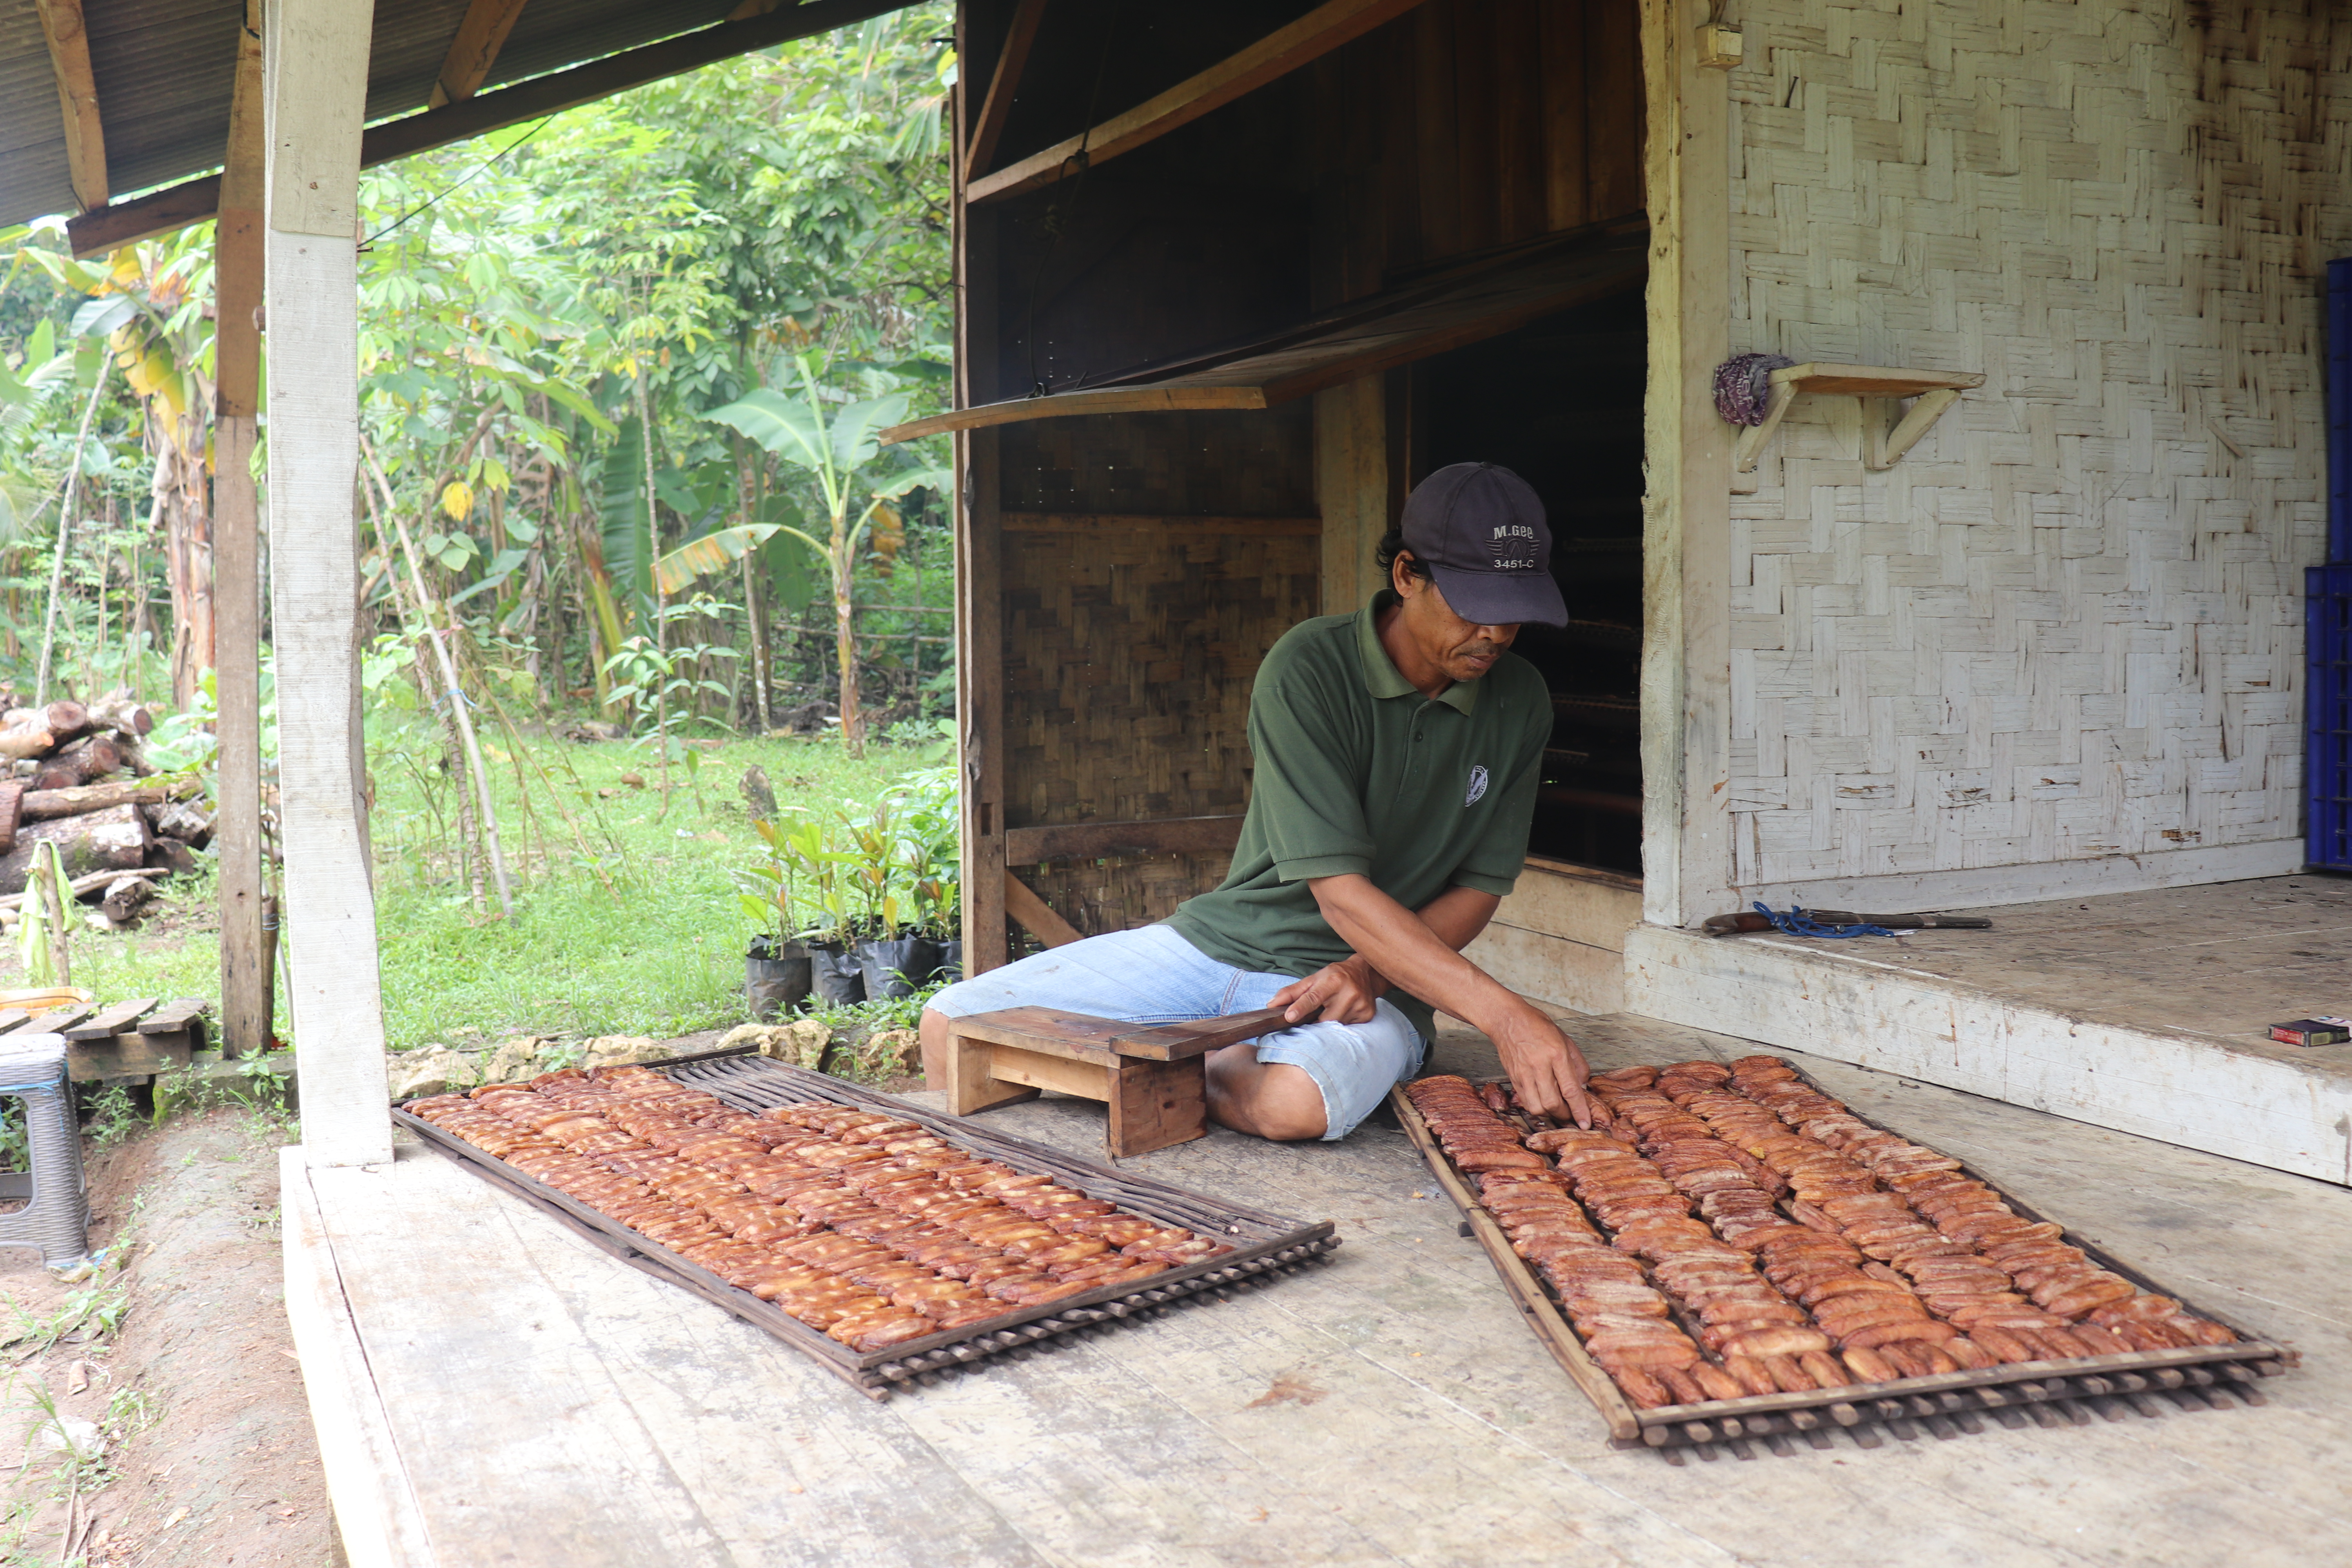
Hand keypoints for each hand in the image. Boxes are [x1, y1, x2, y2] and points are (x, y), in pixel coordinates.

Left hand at [1269, 956, 1384, 1026]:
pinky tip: (1344, 1013)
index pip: (1313, 997)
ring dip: (1328, 1023)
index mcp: (1333, 980)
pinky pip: (1347, 1028)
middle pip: (1324, 1018)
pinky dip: (1341, 1024)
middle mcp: (1349, 992)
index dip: (1300, 1008)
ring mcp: (1360, 1005)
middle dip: (1316, 1020)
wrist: (1365, 973)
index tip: (1289, 1017)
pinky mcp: (1367, 1015)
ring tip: (1332, 1011)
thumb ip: (1291, 992)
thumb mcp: (1312, 979)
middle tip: (1315, 1016)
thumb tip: (1271, 1005)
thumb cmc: (1334, 976)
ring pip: (1335, 1026)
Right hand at [1490, 1005, 1591, 1126]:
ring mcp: (1523, 1073)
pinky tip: (1543, 1101)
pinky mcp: (1513, 1078)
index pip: (1570, 1089)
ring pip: (1537, 1107)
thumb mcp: (1565, 1040)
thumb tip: (1583, 1086)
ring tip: (1557, 1109)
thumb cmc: (1537, 1026)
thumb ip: (1578, 1064)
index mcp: (1556, 1054)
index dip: (1579, 1109)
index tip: (1585, 1122)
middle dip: (1565, 1115)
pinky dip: (1537, 1107)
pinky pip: (1526, 1101)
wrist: (1508, 1020)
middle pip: (1553, 1103)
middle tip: (1572, 1115)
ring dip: (1550, 1114)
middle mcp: (1539, 1065)